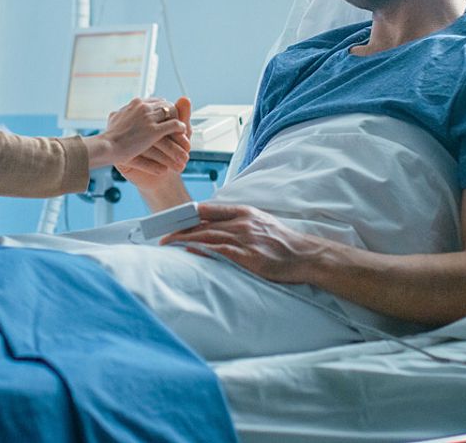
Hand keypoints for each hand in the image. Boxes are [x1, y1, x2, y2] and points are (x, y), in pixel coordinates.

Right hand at [94, 96, 188, 174]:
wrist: (106, 147)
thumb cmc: (109, 138)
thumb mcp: (114, 120)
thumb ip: (121, 115)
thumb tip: (117, 113)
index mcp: (135, 103)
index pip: (157, 101)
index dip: (165, 109)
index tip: (169, 117)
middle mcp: (143, 106)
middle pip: (166, 105)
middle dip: (174, 113)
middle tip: (180, 122)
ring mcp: (148, 118)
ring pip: (172, 113)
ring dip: (179, 121)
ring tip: (183, 130)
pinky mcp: (153, 131)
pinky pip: (174, 125)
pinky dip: (181, 128)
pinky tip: (183, 134)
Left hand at [161, 203, 327, 284]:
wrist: (305, 255)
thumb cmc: (282, 242)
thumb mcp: (260, 223)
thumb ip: (237, 223)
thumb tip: (213, 230)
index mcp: (244, 212)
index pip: (208, 209)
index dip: (186, 215)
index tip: (170, 220)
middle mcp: (242, 222)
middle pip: (202, 223)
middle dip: (179, 228)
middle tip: (160, 234)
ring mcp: (245, 239)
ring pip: (207, 235)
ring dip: (184, 239)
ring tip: (166, 243)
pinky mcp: (248, 256)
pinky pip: (220, 250)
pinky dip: (202, 249)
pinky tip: (189, 251)